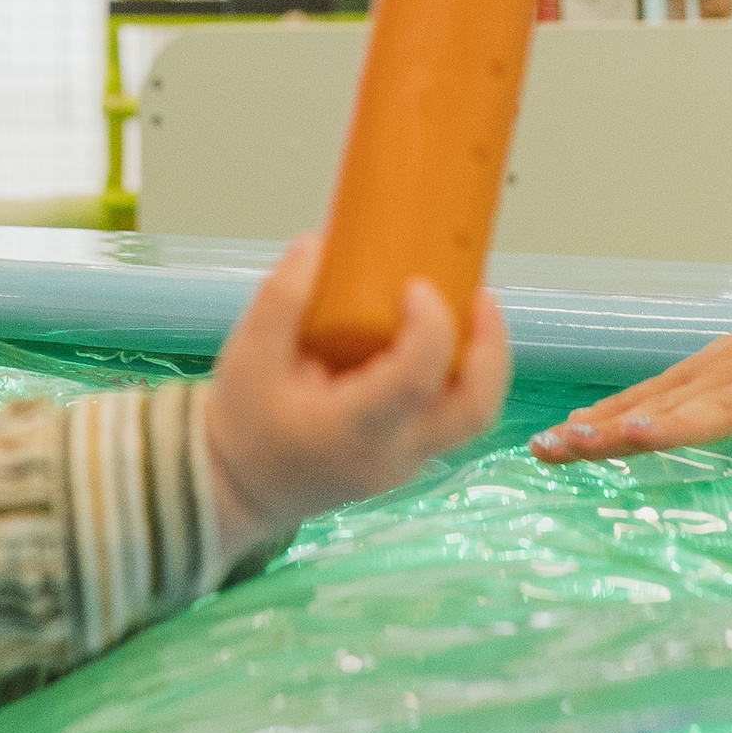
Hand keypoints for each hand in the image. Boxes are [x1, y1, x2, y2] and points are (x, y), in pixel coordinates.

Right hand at [204, 237, 510, 559]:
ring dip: (484, 360)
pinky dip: (462, 372)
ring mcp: (407, 462)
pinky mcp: (409, 456)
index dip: (429, 329)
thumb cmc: (245, 421)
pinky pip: (451, 414)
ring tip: (473, 306)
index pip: (415, 382)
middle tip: (480, 295)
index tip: (415, 285)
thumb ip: (281, 299)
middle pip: (473, 410)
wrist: (241, 488)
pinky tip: (445, 331)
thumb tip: (318, 244)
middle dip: (490, 348)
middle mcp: (392, 455)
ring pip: (473, 416)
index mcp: (352, 430)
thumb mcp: (247, 356)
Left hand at [529, 269, 731, 469]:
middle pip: (665, 406)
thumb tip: (614, 427)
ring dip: (679, 423)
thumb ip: (684, 402)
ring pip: (723, 407)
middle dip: (612, 428)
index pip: (639, 402)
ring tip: (637, 438)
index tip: (540, 448)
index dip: (591, 427)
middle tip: (561, 447)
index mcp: (710, 376)